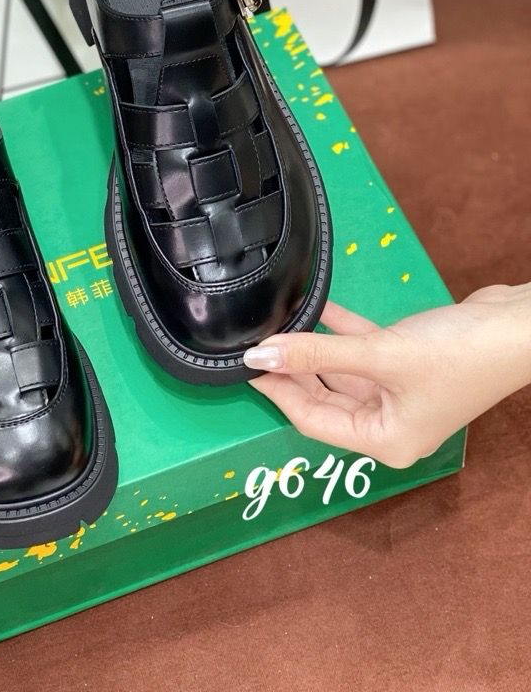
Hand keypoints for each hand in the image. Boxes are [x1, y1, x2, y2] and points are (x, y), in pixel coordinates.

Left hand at [243, 289, 530, 468]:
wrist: (518, 327)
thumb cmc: (460, 355)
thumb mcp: (379, 355)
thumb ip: (316, 355)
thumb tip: (260, 355)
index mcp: (386, 441)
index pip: (312, 422)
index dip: (277, 391)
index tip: (246, 365)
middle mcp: (391, 424)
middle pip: (324, 399)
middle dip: (292, 370)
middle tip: (257, 342)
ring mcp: (400, 394)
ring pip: (341, 372)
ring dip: (313, 348)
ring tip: (277, 322)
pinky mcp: (408, 364)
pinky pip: (361, 350)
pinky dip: (340, 331)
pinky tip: (314, 307)